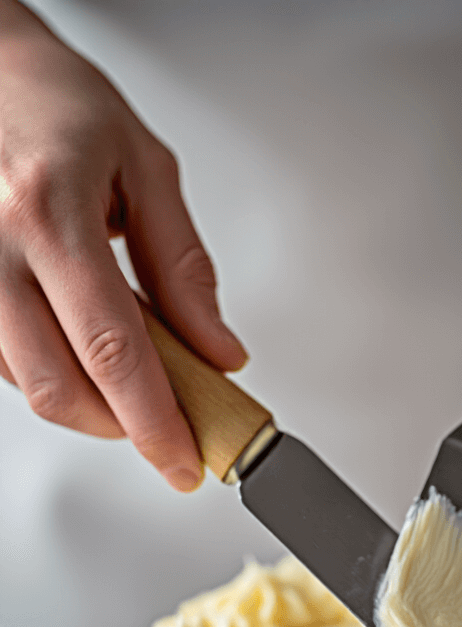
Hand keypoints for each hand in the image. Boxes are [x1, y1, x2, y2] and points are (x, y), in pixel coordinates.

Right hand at [0, 1, 245, 488]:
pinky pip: (5, 365)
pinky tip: (79, 344)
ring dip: (89, 404)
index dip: (153, 421)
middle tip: (167, 427)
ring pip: (29, 387)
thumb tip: (219, 352)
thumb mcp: (145, 169)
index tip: (184, 461)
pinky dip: (55, 374)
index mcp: (50, 210)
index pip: (113, 349)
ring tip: (128, 369)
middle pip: (60, 388)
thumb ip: (184, 270)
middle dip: (122, 427)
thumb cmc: (58, 107)